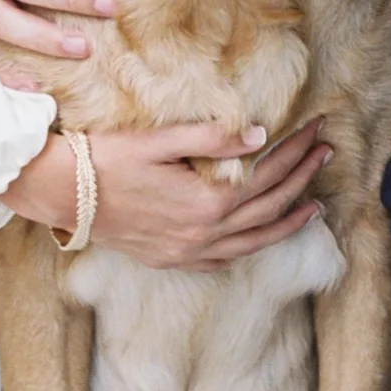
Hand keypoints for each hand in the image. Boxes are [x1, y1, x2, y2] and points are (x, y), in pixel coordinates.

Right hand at [3, 122, 331, 268]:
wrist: (65, 195)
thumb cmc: (109, 159)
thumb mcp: (160, 140)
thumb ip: (211, 139)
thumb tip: (259, 134)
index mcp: (206, 202)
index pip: (266, 174)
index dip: (295, 151)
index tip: (316, 130)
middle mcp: (205, 234)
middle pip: (269, 207)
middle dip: (302, 179)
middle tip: (326, 153)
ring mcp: (189, 252)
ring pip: (255, 241)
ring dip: (288, 221)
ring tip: (315, 205)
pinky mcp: (173, 260)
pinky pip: (225, 260)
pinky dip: (252, 247)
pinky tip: (261, 236)